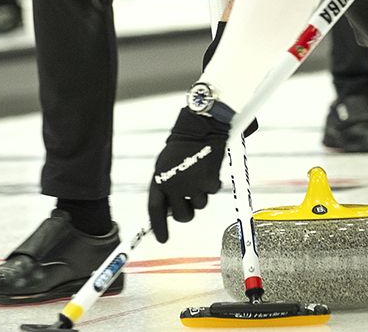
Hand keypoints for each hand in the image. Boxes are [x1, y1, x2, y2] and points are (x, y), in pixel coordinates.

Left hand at [148, 107, 228, 242]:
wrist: (200, 128)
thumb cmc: (182, 146)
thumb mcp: (165, 165)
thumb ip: (166, 186)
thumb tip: (171, 207)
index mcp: (159, 180)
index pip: (155, 210)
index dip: (159, 227)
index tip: (162, 239)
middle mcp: (173, 186)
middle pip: (181, 215)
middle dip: (186, 212)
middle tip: (190, 202)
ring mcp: (191, 185)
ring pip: (199, 205)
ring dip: (201, 194)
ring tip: (199, 174)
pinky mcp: (208, 182)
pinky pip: (212, 192)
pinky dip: (212, 183)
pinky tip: (208, 169)